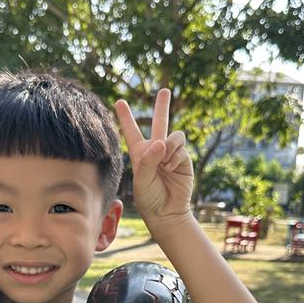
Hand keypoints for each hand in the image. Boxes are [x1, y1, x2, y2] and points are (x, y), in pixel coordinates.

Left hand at [114, 89, 192, 227]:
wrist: (167, 212)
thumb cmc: (149, 197)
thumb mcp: (142, 180)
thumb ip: (149, 160)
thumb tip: (162, 142)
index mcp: (139, 153)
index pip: (131, 131)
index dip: (125, 117)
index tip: (119, 102)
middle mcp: (155, 150)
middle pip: (160, 122)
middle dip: (162, 106)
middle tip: (165, 90)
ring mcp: (171, 153)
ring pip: (173, 135)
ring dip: (168, 146)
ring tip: (164, 164)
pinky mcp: (184, 159)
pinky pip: (180, 148)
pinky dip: (175, 156)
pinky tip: (170, 168)